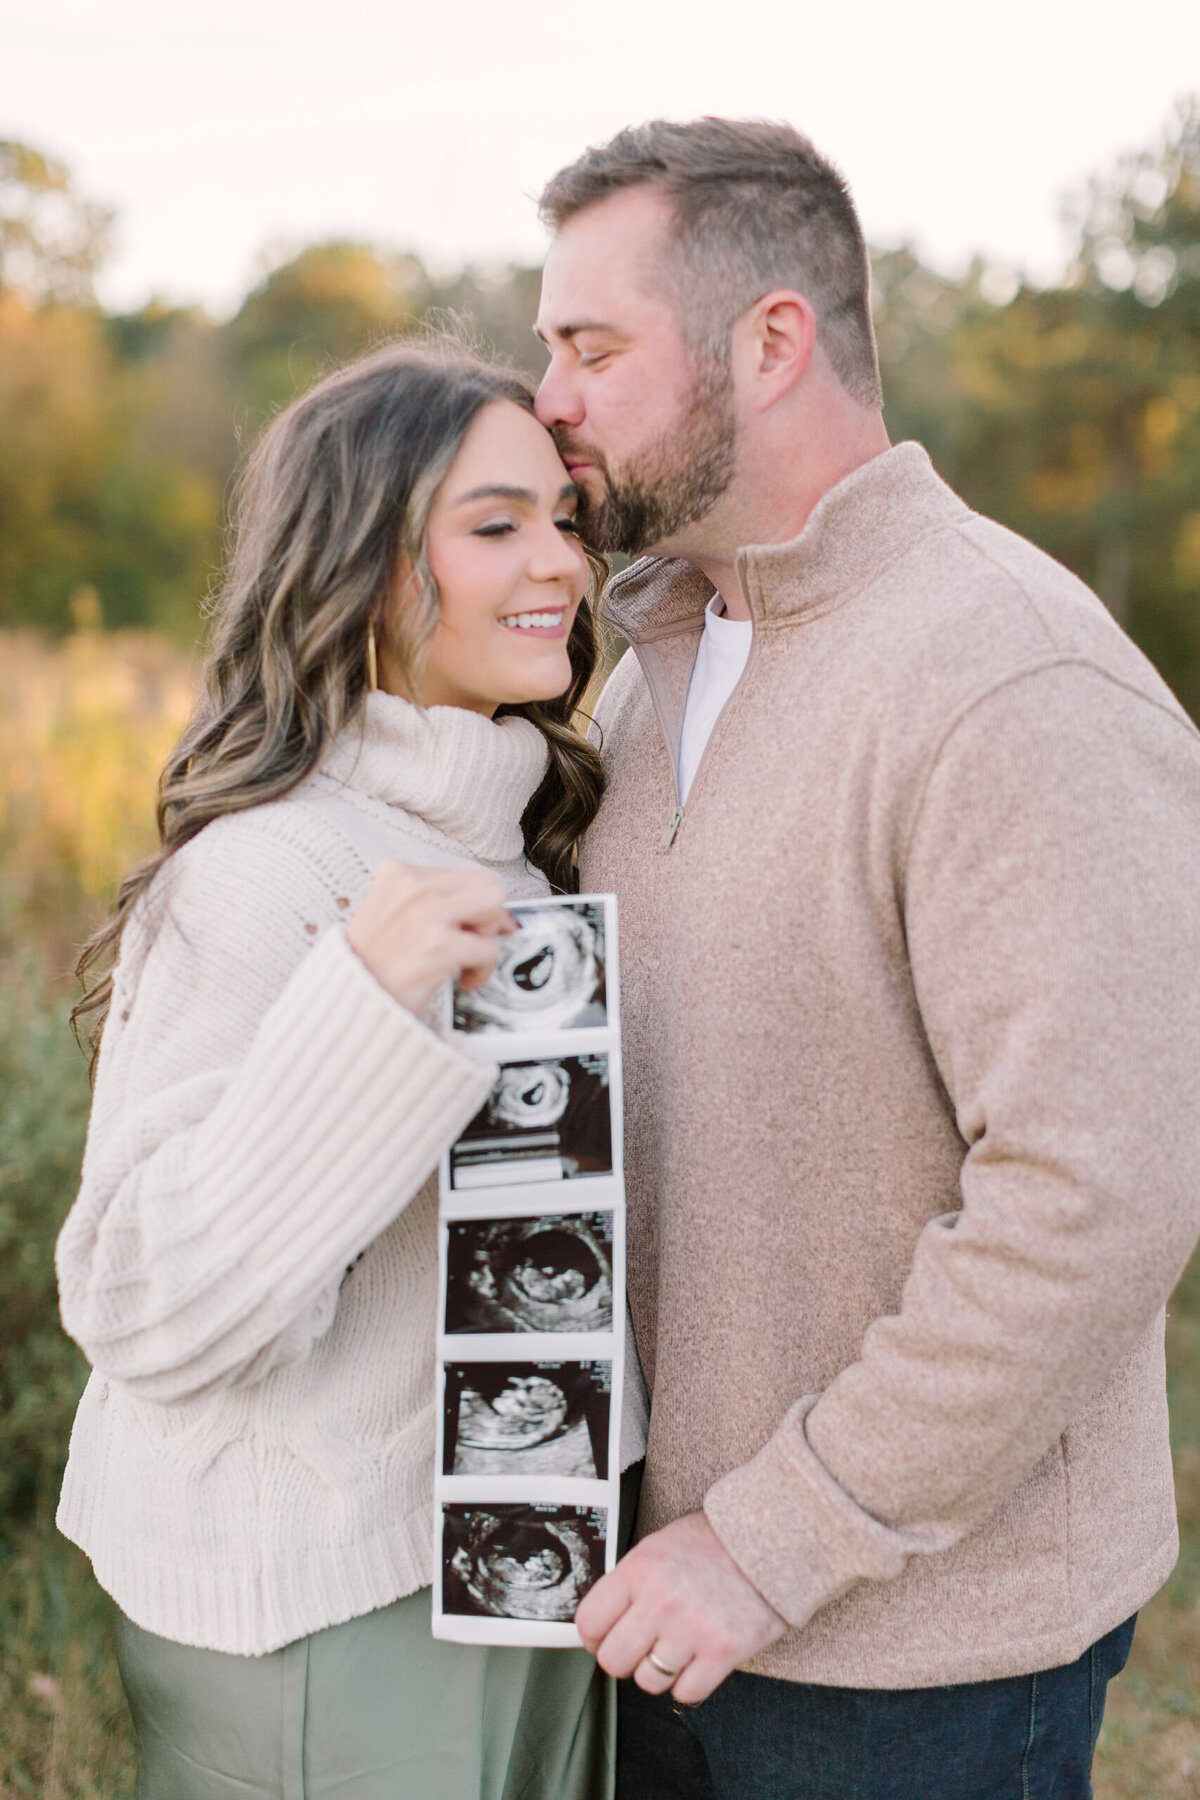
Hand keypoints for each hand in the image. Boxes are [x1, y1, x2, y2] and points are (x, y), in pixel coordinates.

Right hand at [346, 862, 514, 1014]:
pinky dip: (482, 971)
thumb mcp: (395, 915)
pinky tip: (459, 980)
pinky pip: (489, 949)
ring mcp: (424, 914)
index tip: (460, 929)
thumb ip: (442, 904)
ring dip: (485, 937)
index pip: (466, 874)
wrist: (347, 1004)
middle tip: (463, 942)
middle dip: (486, 916)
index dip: (472, 907)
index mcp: (398, 873)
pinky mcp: (436, 946)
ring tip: (460, 957)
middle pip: (488, 883)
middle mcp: (411, 887)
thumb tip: (504, 915)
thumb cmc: (373, 964)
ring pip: (494, 905)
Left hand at [574, 1511, 786, 1704]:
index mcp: (640, 1568)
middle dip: (623, 1659)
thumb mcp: (659, 1546)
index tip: (602, 1638)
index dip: (593, 1637)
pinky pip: (686, 1693)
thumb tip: (602, 1620)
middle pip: (614, 1660)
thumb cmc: (713, 1542)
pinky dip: (689, 1684)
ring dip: (659, 1672)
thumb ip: (630, 1581)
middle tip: (638, 1649)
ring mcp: (692, 1628)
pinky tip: (697, 1661)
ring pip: (648, 1681)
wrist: (770, 1539)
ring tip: (674, 1650)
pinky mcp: (724, 1651)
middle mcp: (661, 1600)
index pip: (589, 1621)